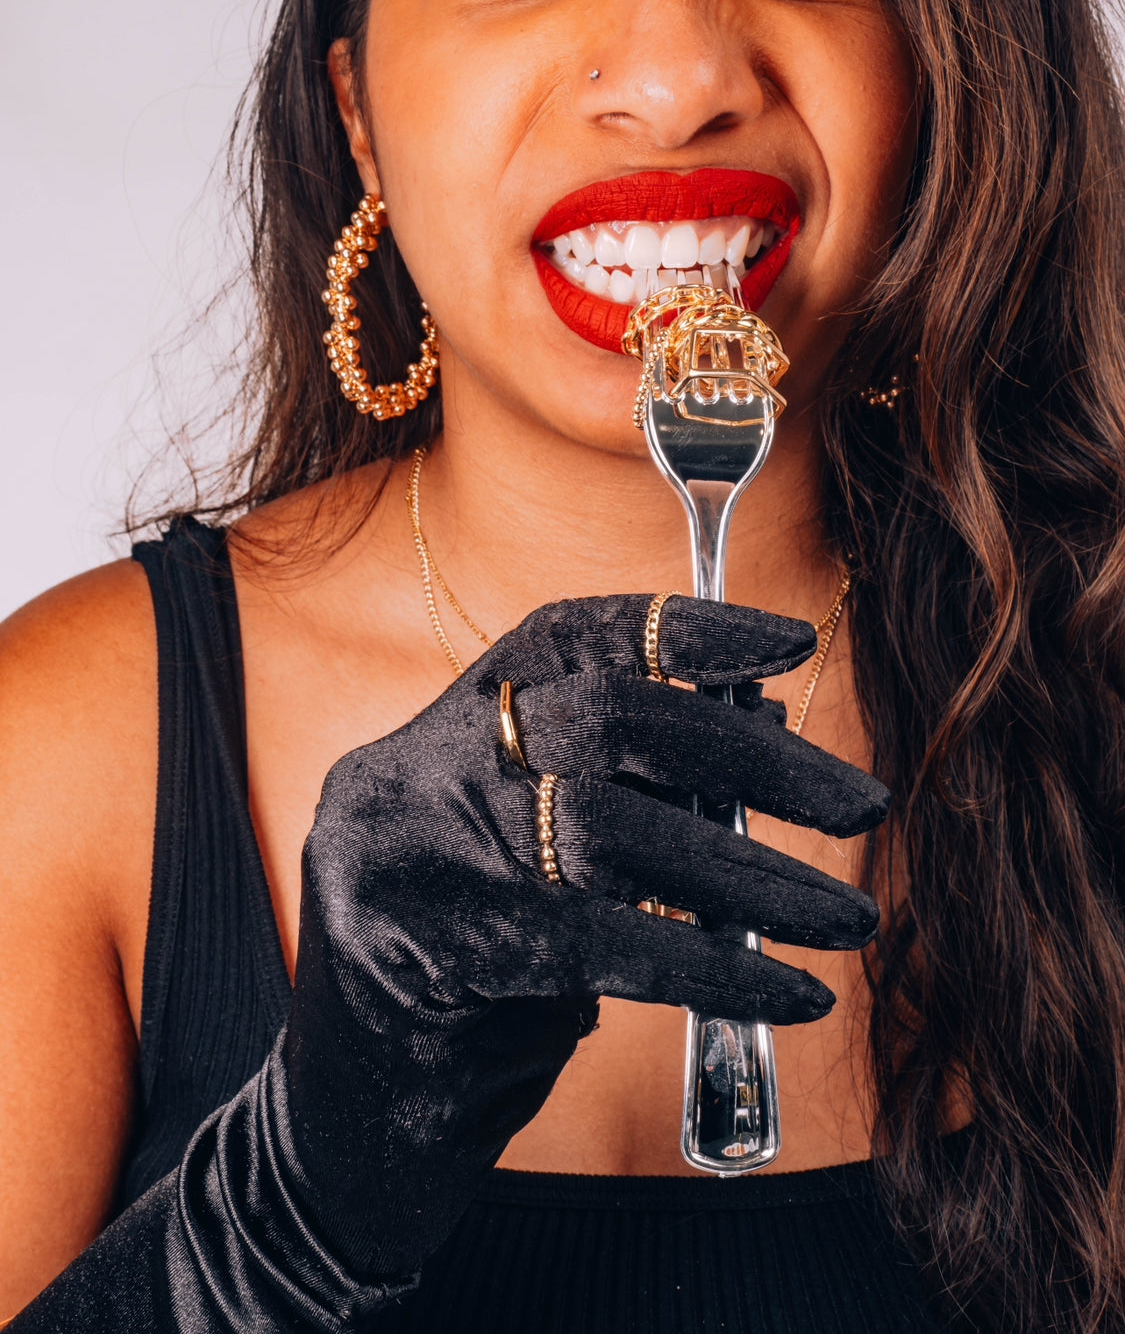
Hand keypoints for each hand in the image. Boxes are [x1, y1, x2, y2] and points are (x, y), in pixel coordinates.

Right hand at [14, 593, 886, 1330]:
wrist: (355, 1127)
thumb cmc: (477, 976)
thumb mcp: (556, 861)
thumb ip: (638, 782)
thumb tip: (770, 708)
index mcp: (449, 725)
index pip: (571, 633)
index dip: (687, 628)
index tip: (796, 643)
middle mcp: (415, 766)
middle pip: (604, 718)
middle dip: (751, 756)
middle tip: (862, 804)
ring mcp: (403, 852)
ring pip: (609, 829)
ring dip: (753, 875)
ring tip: (850, 917)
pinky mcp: (419, 950)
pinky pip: (593, 942)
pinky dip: (710, 965)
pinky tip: (795, 993)